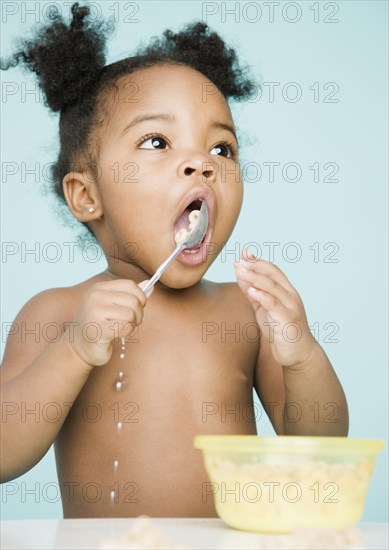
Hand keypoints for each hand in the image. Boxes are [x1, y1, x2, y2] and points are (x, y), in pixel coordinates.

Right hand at [70, 279, 152, 365]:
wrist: (78, 348)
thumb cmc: (98, 326)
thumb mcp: (113, 306)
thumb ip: (131, 295)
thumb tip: (150, 284)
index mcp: (99, 288)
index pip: (130, 285)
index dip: (140, 297)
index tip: (137, 308)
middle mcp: (95, 296)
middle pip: (134, 301)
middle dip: (139, 314)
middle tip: (131, 322)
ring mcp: (94, 312)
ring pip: (131, 315)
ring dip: (132, 325)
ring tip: (122, 328)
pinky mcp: (97, 328)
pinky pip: (125, 327)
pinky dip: (127, 333)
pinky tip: (117, 335)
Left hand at [234, 249, 314, 367]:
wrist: (298, 354)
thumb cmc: (280, 331)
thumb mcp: (263, 310)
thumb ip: (254, 293)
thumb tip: (240, 275)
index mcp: (286, 291)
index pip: (273, 270)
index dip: (258, 261)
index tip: (244, 253)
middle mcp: (290, 295)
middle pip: (273, 273)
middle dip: (255, 265)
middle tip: (239, 261)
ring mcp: (291, 306)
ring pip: (272, 286)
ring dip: (255, 277)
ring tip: (240, 270)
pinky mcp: (287, 319)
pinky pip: (273, 304)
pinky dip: (261, 295)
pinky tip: (250, 290)